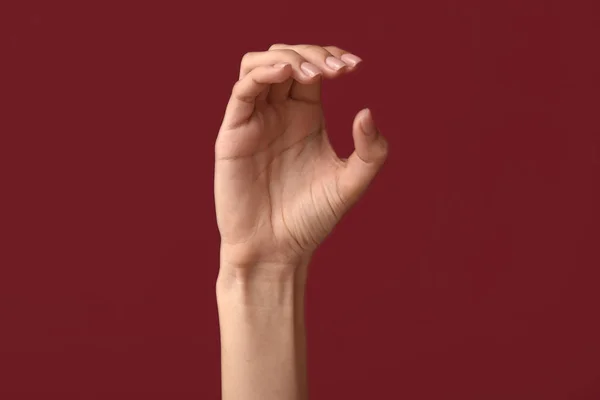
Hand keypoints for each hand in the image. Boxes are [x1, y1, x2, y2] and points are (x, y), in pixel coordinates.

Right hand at [214, 44, 387, 269]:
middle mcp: (278, 113)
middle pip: (287, 57)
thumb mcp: (350, 184)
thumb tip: (367, 111)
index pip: (313, 68)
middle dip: (313, 53)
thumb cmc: (311, 220)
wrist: (276, 251)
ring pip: (259, 64)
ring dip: (287, 56)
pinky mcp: (234, 133)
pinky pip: (242, 91)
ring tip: (315, 72)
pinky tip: (287, 74)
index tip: (356, 66)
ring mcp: (254, 121)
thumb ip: (370, 152)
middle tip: (339, 69)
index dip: (331, 57)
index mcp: (306, 116)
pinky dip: (262, 73)